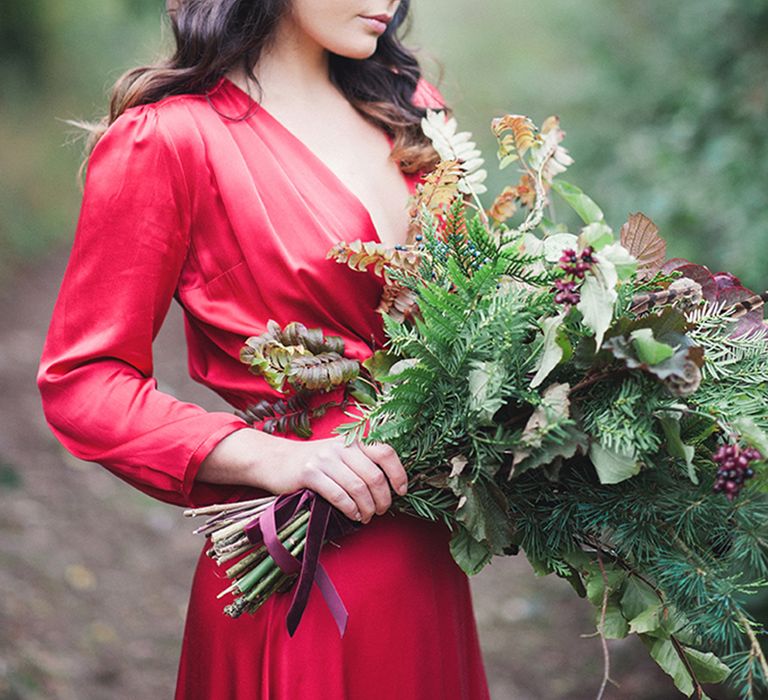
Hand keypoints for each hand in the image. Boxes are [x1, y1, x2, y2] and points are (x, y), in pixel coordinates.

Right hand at [265, 436, 407, 523]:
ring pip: (358, 488)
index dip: (398, 473)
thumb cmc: (314, 462)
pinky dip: (350, 509)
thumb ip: (362, 463)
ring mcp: (325, 458)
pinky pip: (338, 495)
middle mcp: (341, 446)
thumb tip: (390, 487)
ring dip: (367, 508)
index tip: (402, 491)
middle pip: (374, 476)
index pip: (385, 452)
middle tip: (381, 511)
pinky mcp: (309, 473)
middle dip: (382, 499)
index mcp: (353, 440)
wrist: (276, 460)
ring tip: (367, 516)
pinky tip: (353, 515)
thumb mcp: (340, 454)